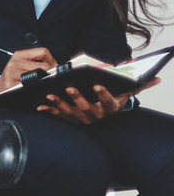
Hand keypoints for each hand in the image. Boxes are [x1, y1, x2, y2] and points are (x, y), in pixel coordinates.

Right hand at [0, 48, 56, 93]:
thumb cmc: (14, 79)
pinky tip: (35, 89)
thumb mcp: (23, 65)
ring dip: (46, 81)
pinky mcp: (11, 84)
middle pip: (45, 65)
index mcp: (19, 55)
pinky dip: (37, 88)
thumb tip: (58, 66)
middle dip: (51, 73)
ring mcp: (12, 73)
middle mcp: (14, 62)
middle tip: (49, 79)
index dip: (52, 60)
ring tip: (41, 84)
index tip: (52, 68)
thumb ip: (38, 62)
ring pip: (41, 75)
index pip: (43, 52)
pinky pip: (32, 85)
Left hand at [39, 78, 157, 124]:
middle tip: (68, 87)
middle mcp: (96, 114)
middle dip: (77, 97)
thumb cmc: (115, 97)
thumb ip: (140, 85)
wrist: (104, 112)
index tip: (97, 85)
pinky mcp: (70, 118)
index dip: (102, 94)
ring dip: (59, 104)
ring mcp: (82, 117)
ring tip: (49, 94)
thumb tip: (156, 78)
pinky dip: (49, 111)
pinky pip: (59, 115)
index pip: (107, 101)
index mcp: (110, 106)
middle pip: (86, 107)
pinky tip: (40, 106)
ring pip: (70, 111)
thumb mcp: (128, 92)